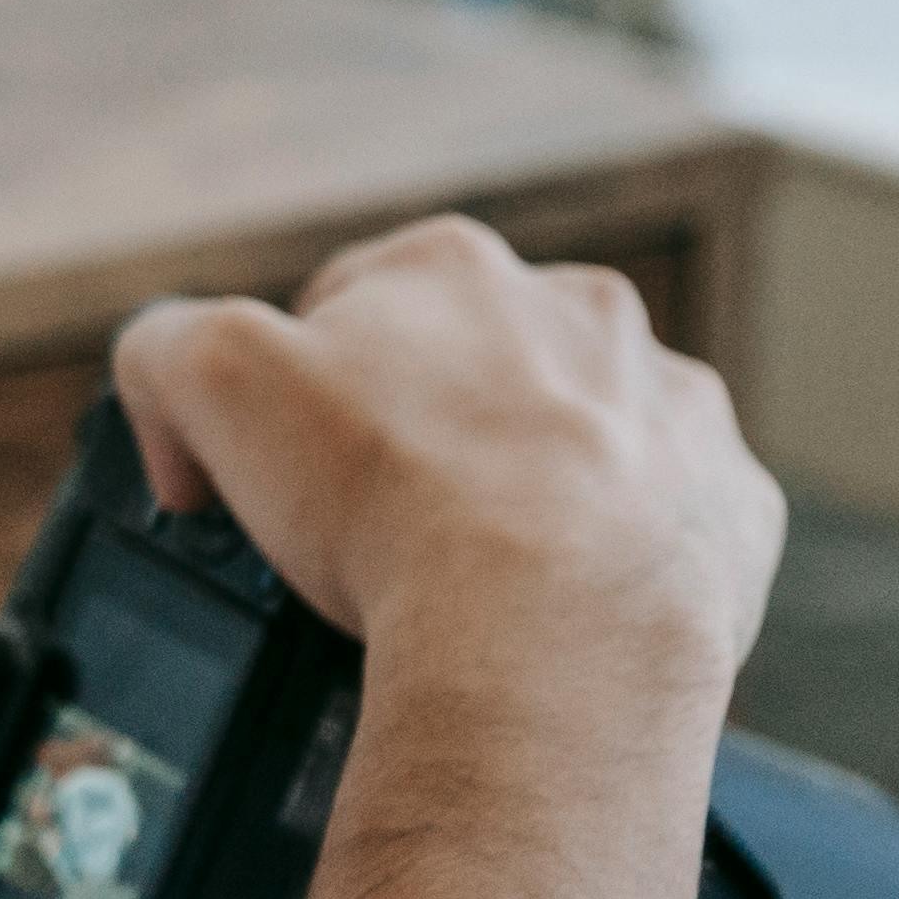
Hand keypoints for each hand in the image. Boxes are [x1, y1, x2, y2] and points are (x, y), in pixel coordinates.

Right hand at [110, 216, 777, 689]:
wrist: (553, 632)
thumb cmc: (387, 495)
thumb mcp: (202, 377)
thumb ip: (162, 345)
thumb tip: (173, 388)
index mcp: (456, 266)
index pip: (350, 303)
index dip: (295, 384)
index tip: (279, 463)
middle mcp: (584, 313)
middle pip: (474, 367)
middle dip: (425, 430)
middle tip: (374, 524)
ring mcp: (675, 410)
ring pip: (583, 439)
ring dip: (533, 487)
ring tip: (475, 576)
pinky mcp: (736, 506)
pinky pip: (669, 524)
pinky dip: (619, 559)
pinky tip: (564, 607)